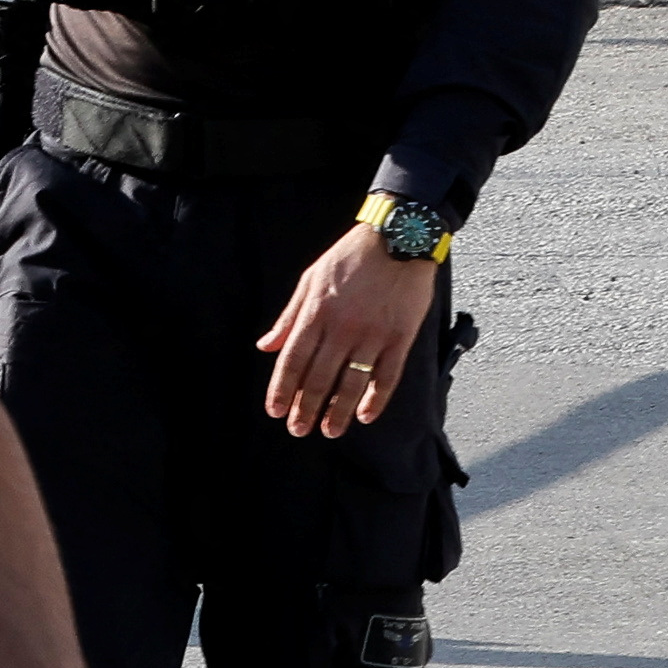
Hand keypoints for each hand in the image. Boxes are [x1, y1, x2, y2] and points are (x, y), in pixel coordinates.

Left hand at [257, 227, 444, 439]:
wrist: (400, 237)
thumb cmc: (352, 256)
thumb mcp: (311, 278)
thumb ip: (289, 316)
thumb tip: (266, 345)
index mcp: (317, 312)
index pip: (293, 360)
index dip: (282, 389)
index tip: (276, 411)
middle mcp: (342, 327)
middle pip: (319, 377)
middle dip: (306, 407)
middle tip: (298, 429)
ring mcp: (374, 334)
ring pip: (351, 382)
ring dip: (338, 411)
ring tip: (329, 430)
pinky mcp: (400, 336)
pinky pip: (387, 376)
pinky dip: (376, 399)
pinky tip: (365, 415)